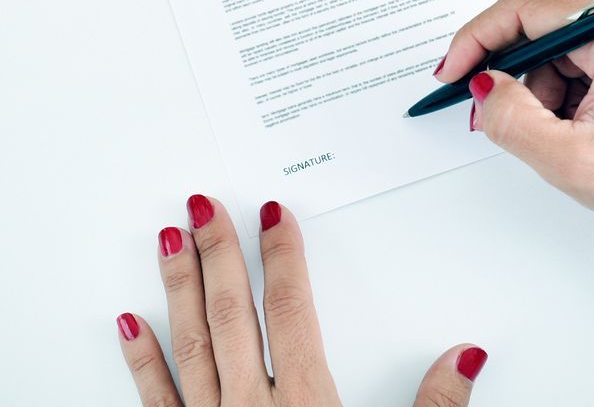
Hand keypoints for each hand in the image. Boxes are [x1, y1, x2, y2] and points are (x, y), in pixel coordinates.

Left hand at [116, 194, 486, 405]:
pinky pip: (156, 404)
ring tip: (168, 241)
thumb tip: (464, 356)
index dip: (282, 256)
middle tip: (202, 206)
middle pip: (233, 315)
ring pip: (189, 347)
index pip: (291, 311)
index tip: (272, 214)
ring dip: (178, 290)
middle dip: (218, 255)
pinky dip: (141, 362)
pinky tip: (128, 322)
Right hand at [435, 0, 593, 263]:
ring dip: (538, 94)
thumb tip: (482, 86)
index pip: (527, 10)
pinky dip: (560, 97)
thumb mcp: (571, 160)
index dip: (478, 39)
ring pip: (555, 52)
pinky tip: (574, 131)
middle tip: (492, 116)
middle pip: (540, 31)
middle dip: (510, 77)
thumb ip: (511, 120)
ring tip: (558, 138)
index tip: (452, 71)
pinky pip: (578, 65)